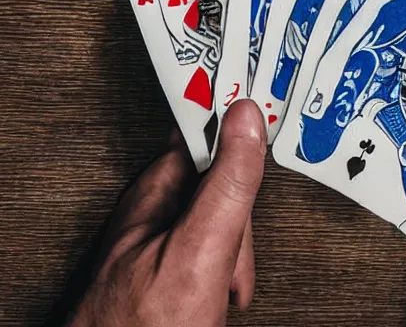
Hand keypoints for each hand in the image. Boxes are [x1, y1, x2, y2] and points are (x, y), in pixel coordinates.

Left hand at [67, 100, 266, 326]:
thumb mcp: (198, 253)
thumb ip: (225, 186)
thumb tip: (245, 119)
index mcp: (151, 195)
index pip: (199, 133)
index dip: (233, 130)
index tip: (260, 105)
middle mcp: (145, 214)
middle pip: (213, 185)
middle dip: (237, 223)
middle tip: (232, 261)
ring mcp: (147, 247)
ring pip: (211, 225)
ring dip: (230, 257)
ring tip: (222, 291)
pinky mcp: (153, 275)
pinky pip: (200, 256)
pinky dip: (217, 277)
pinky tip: (214, 300)